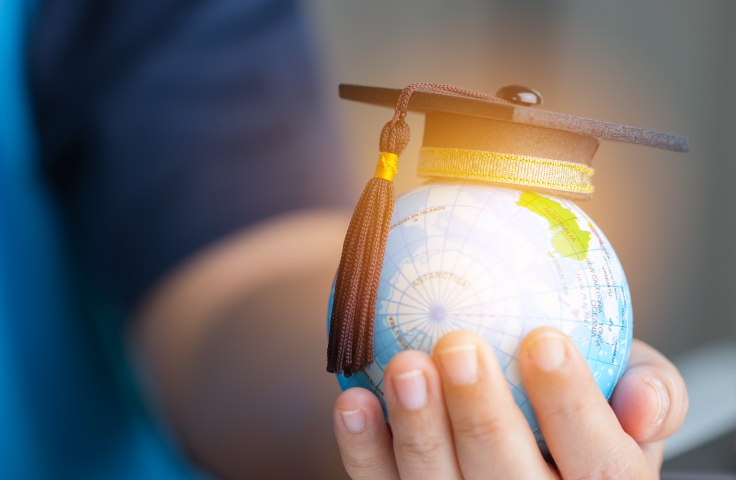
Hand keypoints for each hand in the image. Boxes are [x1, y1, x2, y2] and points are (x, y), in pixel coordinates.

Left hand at [332, 328, 687, 478]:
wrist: (534, 453)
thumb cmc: (584, 418)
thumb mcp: (635, 401)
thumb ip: (653, 394)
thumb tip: (641, 400)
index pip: (599, 462)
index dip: (571, 403)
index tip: (542, 338)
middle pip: (507, 477)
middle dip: (481, 412)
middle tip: (458, 345)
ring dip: (418, 428)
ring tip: (404, 365)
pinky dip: (365, 451)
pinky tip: (353, 403)